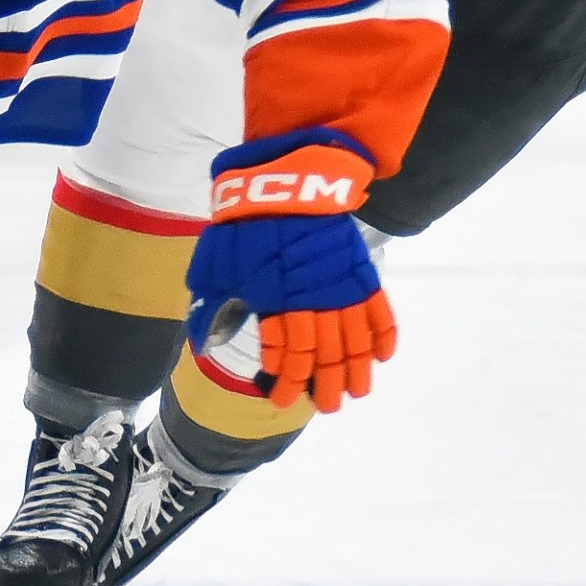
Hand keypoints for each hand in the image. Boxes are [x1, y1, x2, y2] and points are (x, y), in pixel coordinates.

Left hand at [184, 129, 392, 411]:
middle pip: (323, 355)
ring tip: (357, 393)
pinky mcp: (359, 269)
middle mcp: (312, 300)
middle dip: (324, 386)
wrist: (285, 179)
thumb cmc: (246, 223)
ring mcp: (340, 286)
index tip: (279, 398)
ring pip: (353, 340)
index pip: (287, 354)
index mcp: (277, 301)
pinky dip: (383, 334)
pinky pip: (378, 309)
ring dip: (356, 370)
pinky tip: (383, 357)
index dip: (285, 381)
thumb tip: (202, 342)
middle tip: (326, 407)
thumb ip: (212, 304)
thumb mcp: (217, 263)